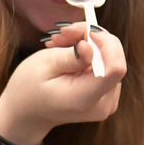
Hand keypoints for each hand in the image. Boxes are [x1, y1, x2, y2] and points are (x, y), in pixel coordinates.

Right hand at [0, 23, 126, 144]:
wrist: (27, 112)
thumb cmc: (30, 88)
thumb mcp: (44, 66)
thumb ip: (71, 57)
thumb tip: (90, 46)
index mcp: (85, 99)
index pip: (115, 68)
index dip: (105, 43)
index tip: (84, 31)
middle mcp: (103, 104)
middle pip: (112, 59)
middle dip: (90, 39)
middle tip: (62, 33)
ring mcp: (107, 101)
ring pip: (109, 58)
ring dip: (87, 44)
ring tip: (59, 43)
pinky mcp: (107, 95)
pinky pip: (106, 65)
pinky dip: (89, 53)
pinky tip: (69, 53)